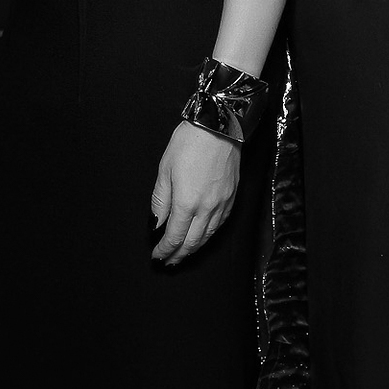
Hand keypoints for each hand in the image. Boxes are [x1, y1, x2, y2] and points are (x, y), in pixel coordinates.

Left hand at [151, 121, 240, 265]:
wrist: (219, 125)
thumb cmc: (189, 143)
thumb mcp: (165, 170)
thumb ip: (160, 201)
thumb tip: (156, 223)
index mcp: (187, 202)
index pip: (174, 237)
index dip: (164, 250)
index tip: (157, 256)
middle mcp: (207, 208)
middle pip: (192, 242)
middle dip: (179, 255)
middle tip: (168, 262)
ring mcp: (222, 203)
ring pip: (208, 236)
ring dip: (194, 248)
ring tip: (184, 254)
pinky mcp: (232, 197)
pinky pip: (220, 224)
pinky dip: (209, 235)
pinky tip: (203, 236)